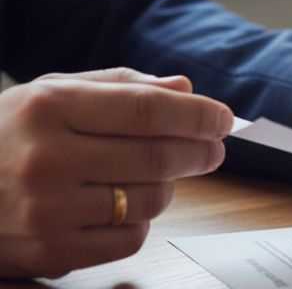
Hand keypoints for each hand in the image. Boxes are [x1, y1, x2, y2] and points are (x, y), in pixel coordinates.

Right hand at [0, 68, 231, 277]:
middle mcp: (47, 158)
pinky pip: (130, 237)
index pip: (146, 109)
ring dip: (171, 185)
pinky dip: (142, 220)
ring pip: (150, 198)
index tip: (222, 118)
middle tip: (214, 148)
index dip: (196, 114)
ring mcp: (48, 210)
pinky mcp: (51, 251)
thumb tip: (185, 89)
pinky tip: (127, 204)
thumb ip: (121, 86)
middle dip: (200, 150)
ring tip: (160, 173)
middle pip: (156, 155)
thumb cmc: (11, 134)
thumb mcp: (52, 93)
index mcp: (49, 107)